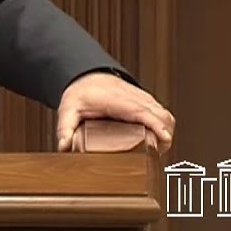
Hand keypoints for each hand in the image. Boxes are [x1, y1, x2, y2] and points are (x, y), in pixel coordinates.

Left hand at [55, 71, 174, 152]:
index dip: (155, 125)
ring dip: (167, 131)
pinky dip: (165, 126)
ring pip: (164, 114)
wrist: (87, 77)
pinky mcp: (146, 101)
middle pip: (160, 114)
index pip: (141, 112)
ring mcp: (141, 98)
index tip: (164, 138)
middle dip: (165, 133)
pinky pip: (162, 113)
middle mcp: (132, 97)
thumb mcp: (68, 110)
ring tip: (158, 150)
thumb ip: (65, 128)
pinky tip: (159, 140)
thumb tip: (64, 145)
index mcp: (116, 100)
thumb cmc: (81, 94)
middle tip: (157, 154)